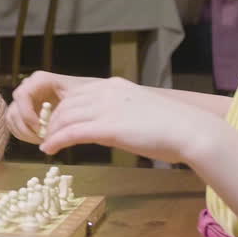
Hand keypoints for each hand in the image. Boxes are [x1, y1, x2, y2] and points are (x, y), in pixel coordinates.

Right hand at [5, 71, 96, 143]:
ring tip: (43, 140)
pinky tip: (39, 138)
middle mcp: (28, 87)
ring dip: (25, 133)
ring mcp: (25, 100)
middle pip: (14, 109)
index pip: (22, 96)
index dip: (27, 115)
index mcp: (39, 80)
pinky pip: (14, 124)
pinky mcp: (24, 111)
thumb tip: (52, 132)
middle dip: (26, 128)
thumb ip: (64, 112)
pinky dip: (24, 134)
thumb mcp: (80, 100)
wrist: (89, 99)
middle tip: (43, 139)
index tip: (40, 129)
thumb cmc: (87, 96)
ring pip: (12, 119)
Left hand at [39, 76, 220, 163]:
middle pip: (66, 104)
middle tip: (47, 135)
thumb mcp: (139, 108)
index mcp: (115, 85)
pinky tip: (49, 150)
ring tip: (47, 145)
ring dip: (52, 132)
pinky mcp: (108, 128)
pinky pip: (71, 133)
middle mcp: (107, 92)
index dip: (62, 108)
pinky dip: (56, 141)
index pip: (77, 92)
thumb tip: (108, 124)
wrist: (190, 131)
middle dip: (53, 120)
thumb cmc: (172, 125)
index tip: (57, 122)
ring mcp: (107, 109)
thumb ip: (120, 110)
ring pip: (65, 117)